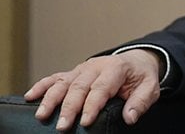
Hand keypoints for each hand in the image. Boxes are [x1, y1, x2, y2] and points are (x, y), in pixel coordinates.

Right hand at [24, 49, 160, 131]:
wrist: (136, 60)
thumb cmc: (141, 76)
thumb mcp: (150, 88)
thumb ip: (140, 101)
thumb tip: (130, 117)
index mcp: (116, 68)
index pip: (101, 88)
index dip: (92, 105)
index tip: (85, 122)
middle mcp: (96, 66)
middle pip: (79, 86)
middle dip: (69, 107)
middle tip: (62, 126)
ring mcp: (82, 69)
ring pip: (64, 82)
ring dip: (51, 99)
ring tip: (41, 115)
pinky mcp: (74, 72)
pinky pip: (55, 77)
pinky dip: (42, 86)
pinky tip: (30, 96)